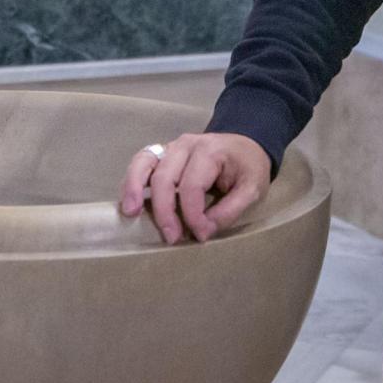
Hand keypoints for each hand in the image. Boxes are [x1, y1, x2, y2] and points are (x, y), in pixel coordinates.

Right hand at [117, 132, 270, 243]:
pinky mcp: (163, 153)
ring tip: (131, 212)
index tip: (201, 235)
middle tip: (171, 238)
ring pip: (145, 163)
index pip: (192, 186)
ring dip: (134, 188)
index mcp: (210, 151)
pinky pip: (141, 162)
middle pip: (165, 177)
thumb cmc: (248, 167)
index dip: (192, 215)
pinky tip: (129, 201)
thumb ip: (230, 210)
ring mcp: (171, 146)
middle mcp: (186, 145)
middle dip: (165, 211)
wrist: (246, 145)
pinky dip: (132, 180)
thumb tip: (203, 231)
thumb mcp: (252, 189)